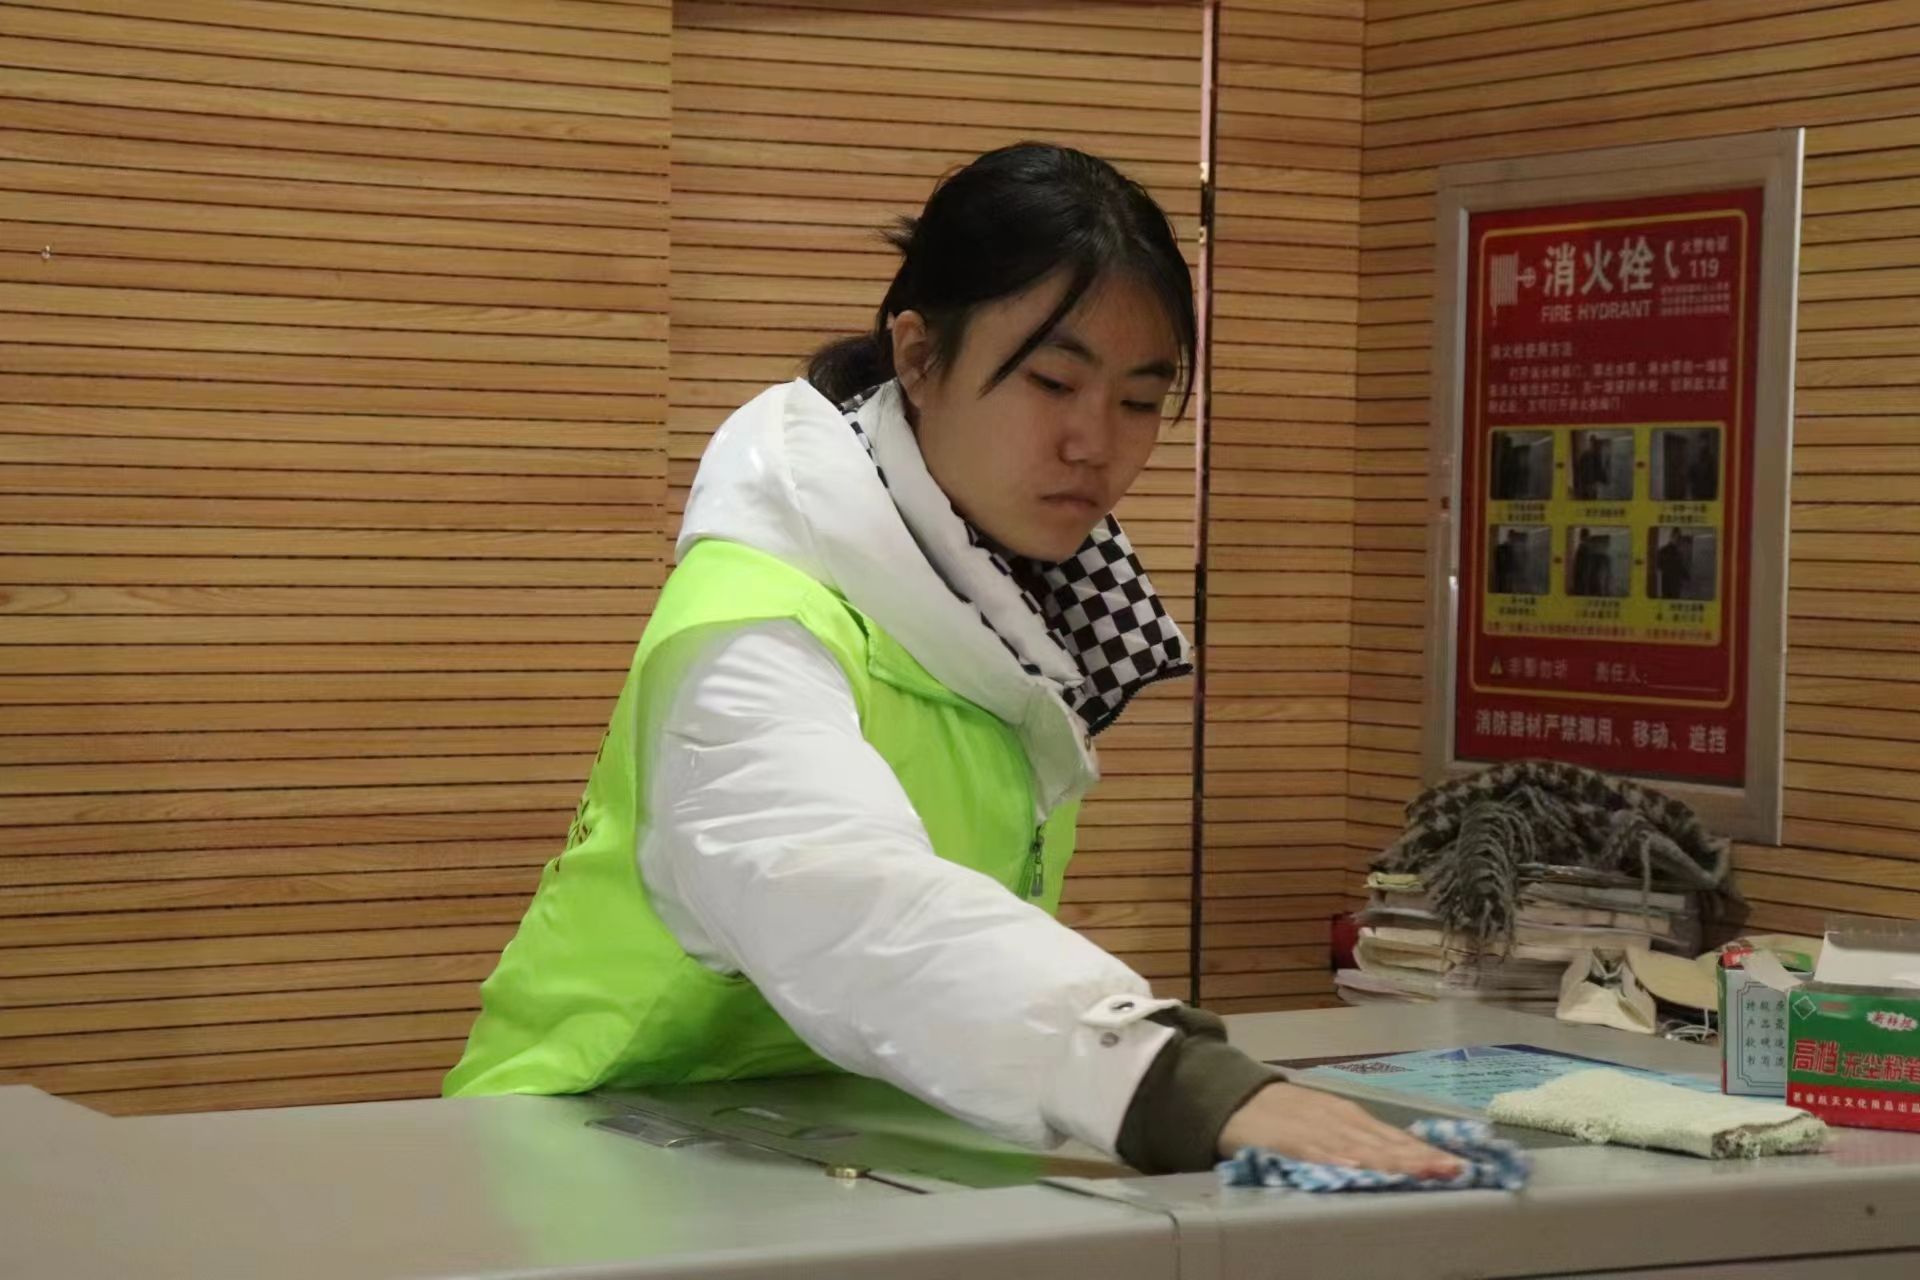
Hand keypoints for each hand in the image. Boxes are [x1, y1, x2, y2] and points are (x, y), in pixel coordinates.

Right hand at [1218, 1082, 1464, 1178]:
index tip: (1460, 1166)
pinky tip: (1356, 1169)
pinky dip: (1336, 1160)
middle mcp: (1340, 1120)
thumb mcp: (1328, 1123)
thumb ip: (1361, 1141)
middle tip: (1452, 1171)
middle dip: (1419, 1158)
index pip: (1396, 1138)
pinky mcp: (1288, 1140)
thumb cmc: (1288, 1117)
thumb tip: (1406, 1159)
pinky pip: (1315, 1152)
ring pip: (1359, 1148)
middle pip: (1385, 1143)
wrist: (1237, 1099)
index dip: (1426, 1152)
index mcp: (1352, 1117)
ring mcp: (1315, 1129)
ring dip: (1391, 1161)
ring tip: (1420, 1172)